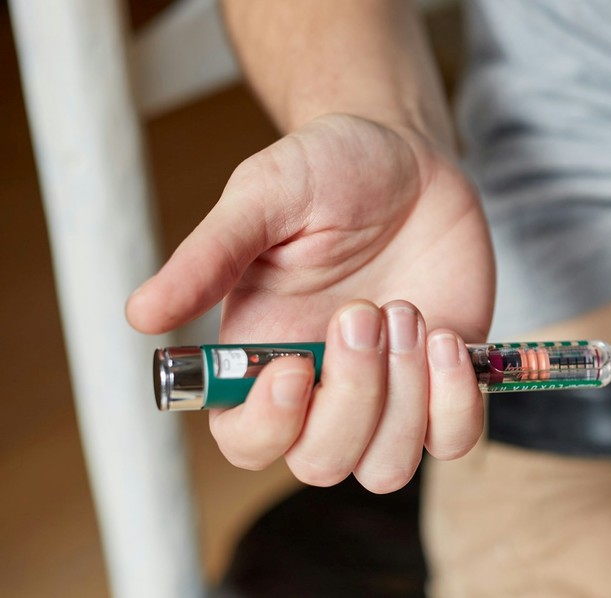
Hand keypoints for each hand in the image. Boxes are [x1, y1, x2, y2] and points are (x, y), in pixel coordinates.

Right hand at [126, 114, 494, 491]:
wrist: (409, 157)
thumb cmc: (327, 171)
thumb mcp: (264, 196)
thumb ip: (209, 256)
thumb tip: (140, 314)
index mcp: (261, 359)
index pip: (247, 442)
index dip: (271, 425)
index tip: (296, 365)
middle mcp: (323, 390)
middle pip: (323, 463)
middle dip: (352, 395)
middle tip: (367, 310)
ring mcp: (389, 393)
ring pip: (387, 466)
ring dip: (405, 399)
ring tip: (407, 311)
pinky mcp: (445, 382)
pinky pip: (454, 437)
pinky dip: (457, 403)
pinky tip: (445, 338)